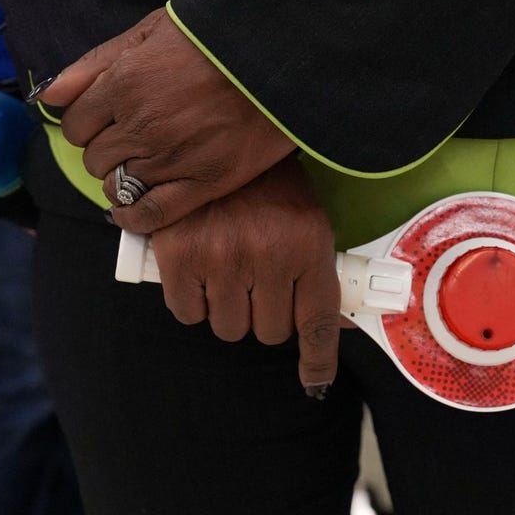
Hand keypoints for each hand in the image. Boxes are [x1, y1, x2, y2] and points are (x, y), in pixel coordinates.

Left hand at [38, 7, 295, 233]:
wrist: (283, 55)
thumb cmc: (218, 36)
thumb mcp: (150, 31)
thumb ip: (96, 63)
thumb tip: (48, 96)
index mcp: (124, 84)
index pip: (76, 123)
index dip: (88, 124)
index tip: (106, 123)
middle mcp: (140, 125)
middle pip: (95, 158)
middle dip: (106, 151)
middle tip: (130, 144)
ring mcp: (172, 158)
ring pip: (118, 187)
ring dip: (123, 181)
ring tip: (144, 170)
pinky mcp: (205, 183)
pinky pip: (152, 214)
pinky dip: (135, 219)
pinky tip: (134, 213)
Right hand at [150, 156, 340, 389]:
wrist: (213, 132)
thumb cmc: (267, 183)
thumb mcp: (307, 220)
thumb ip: (318, 272)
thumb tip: (336, 328)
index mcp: (307, 246)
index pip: (317, 322)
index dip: (317, 359)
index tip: (314, 382)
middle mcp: (267, 257)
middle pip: (268, 332)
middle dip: (264, 315)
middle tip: (257, 283)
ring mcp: (221, 259)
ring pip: (227, 327)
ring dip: (228, 310)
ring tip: (227, 272)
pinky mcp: (178, 257)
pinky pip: (187, 311)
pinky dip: (192, 300)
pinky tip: (198, 271)